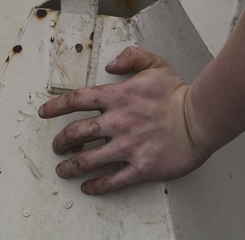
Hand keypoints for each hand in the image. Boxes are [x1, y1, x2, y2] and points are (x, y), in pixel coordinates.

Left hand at [37, 47, 211, 194]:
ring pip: (87, 161)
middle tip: (57, 146)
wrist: (201, 119)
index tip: (44, 113)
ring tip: (63, 170)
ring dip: (70, 167)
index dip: (55, 107)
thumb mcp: (155, 64)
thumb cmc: (178, 94)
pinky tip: (88, 187)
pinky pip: (112, 181)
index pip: (76, 100)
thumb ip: (131, 57)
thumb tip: (110, 65)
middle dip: (60, 142)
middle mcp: (118, 122)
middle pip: (75, 134)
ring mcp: (128, 147)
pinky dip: (96, 186)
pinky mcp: (140, 167)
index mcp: (117, 96)